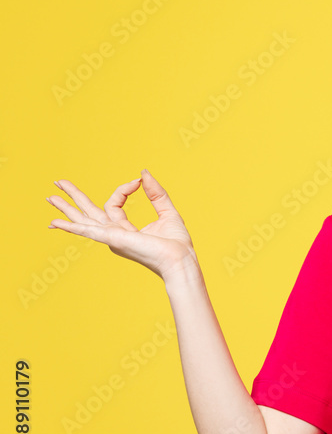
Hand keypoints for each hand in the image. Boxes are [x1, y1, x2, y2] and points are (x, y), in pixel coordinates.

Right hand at [46, 169, 197, 280]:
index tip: (137, 181)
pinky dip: (71, 226)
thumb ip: (155, 192)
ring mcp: (112, 237)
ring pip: (84, 219)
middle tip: (57, 183)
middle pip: (88, 212)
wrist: (181, 260)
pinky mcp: (113, 238)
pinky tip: (55, 223)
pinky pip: (88, 231)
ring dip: (65, 208)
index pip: (114, 203)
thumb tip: (143, 173)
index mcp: (124, 229)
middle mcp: (114, 234)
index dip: (123, 189)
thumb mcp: (167, 211)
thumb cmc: (176, 244)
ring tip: (49, 196)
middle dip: (72, 197)